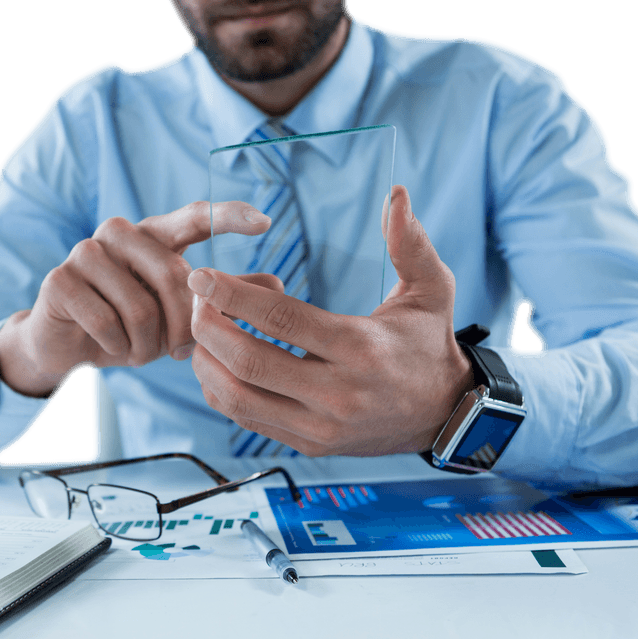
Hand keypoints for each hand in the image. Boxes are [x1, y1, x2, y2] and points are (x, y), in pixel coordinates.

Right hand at [0, 201, 280, 396]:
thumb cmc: (130, 322)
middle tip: (178, 352)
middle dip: (183, 327)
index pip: (195, 216)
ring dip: (146, 344)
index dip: (228, 217)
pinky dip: (117, 346)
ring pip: (141, 307)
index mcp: (154, 234)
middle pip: (176, 279)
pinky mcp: (60, 280)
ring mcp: (86, 252)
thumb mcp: (179, 312)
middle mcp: (120, 232)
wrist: (68, 344)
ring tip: (138, 350)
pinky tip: (112, 347)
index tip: (265, 223)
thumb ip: (223, 296)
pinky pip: (106, 322)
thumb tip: (278, 284)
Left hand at [188, 185, 474, 456]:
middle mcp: (338, 393)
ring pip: (238, 398)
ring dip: (206, 362)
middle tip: (193, 299)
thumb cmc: (428, 344)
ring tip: (199, 329)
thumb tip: (396, 194)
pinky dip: (220, 389)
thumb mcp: (432, 291)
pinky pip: (247, 418)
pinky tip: (216, 361)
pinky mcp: (309, 444)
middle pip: (250, 363)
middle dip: (208, 328)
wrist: (445, 413)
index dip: (235, 297)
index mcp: (361, 349)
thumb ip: (409, 244)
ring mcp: (321, 425)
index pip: (283, 321)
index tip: (201, 276)